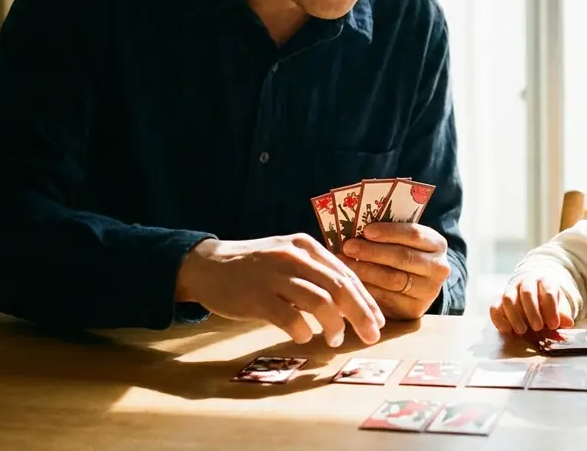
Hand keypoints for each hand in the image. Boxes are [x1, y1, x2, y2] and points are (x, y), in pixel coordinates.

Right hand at [175, 235, 384, 346]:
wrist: (208, 266)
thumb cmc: (254, 267)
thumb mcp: (288, 258)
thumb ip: (315, 272)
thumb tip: (350, 301)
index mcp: (306, 246)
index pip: (346, 274)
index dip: (366, 299)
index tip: (378, 319)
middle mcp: (294, 257)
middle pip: (339, 287)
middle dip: (361, 314)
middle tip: (371, 335)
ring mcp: (275, 275)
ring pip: (319, 301)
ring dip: (334, 325)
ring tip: (335, 339)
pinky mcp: (257, 296)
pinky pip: (289, 317)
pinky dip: (303, 330)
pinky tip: (305, 337)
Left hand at [338, 223, 449, 319]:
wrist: (419, 285)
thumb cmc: (404, 254)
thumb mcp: (404, 240)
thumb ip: (388, 234)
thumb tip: (356, 224)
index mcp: (437, 244)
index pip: (414, 234)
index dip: (389, 232)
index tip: (366, 230)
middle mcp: (438, 268)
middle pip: (402, 257)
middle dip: (372, 251)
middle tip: (348, 246)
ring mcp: (429, 291)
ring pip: (393, 279)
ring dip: (365, 270)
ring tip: (344, 262)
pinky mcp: (415, 309)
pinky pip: (387, 298)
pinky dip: (366, 289)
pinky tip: (351, 281)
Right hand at [488, 272, 573, 334]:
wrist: (532, 290)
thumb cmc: (545, 302)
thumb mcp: (556, 306)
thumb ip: (560, 315)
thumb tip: (569, 323)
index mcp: (544, 281)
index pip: (548, 291)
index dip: (551, 308)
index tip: (554, 325)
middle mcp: (526, 282)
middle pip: (527, 292)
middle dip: (532, 311)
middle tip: (537, 328)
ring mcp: (511, 289)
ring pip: (509, 298)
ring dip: (515, 315)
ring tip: (522, 330)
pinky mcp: (499, 299)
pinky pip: (494, 306)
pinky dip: (498, 319)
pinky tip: (506, 330)